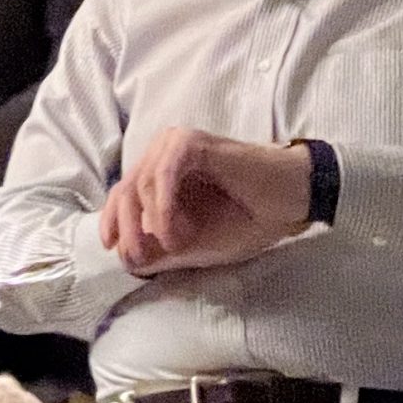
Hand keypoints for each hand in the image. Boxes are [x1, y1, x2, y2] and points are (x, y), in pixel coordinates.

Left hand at [100, 129, 311, 276]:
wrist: (289, 201)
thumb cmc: (247, 219)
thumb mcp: (199, 244)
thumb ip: (163, 248)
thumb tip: (126, 259)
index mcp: (160, 173)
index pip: (122, 193)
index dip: (112, 220)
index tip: (112, 248)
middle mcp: (162, 154)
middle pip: (125, 189)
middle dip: (127, 228)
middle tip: (139, 258)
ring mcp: (175, 145)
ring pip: (142, 183)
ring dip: (156, 222)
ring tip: (180, 243)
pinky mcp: (192, 143)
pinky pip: (164, 173)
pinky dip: (164, 205)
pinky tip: (175, 229)